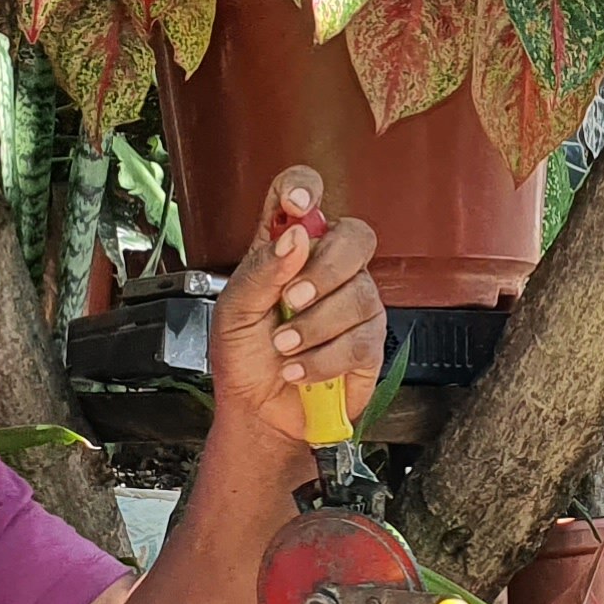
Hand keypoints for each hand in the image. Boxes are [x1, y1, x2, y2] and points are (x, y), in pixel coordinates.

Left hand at [209, 168, 384, 448]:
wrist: (258, 413)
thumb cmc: (244, 358)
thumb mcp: (233, 312)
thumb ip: (260, 271)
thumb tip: (294, 237)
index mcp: (289, 249)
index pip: (304, 197)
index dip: (305, 190)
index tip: (297, 206)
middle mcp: (328, 269)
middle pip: (354, 237)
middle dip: (324, 269)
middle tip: (292, 299)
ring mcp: (354, 304)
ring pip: (357, 294)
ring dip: (313, 327)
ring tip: (284, 348)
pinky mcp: (369, 343)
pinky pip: (359, 340)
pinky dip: (322, 359)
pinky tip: (299, 369)